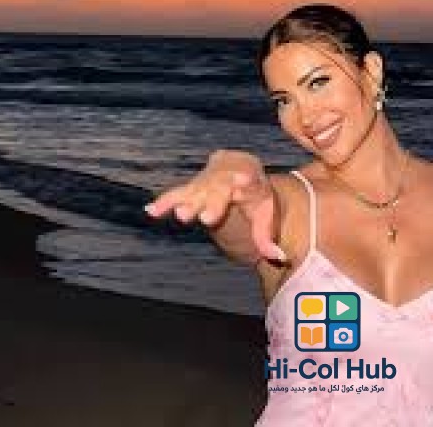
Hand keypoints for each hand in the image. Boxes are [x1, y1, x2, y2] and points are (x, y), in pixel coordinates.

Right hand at [144, 149, 285, 262]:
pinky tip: (152, 211)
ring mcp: (208, 178)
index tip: (242, 181)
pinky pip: (177, 192)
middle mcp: (228, 174)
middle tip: (205, 218)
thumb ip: (268, 238)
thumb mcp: (266, 216)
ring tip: (180, 215)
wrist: (242, 173)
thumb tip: (280, 258)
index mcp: (251, 178)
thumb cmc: (256, 199)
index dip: (245, 180)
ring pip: (197, 188)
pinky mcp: (192, 184)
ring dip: (187, 202)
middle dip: (211, 201)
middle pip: (219, 186)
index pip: (249, 179)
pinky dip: (165, 201)